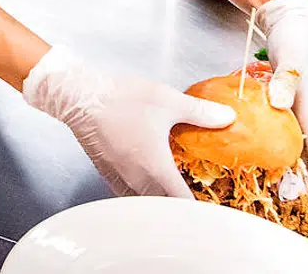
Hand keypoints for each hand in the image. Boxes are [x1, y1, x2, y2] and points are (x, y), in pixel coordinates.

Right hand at [23, 48, 234, 196]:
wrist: (81, 98)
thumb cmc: (122, 100)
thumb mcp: (168, 101)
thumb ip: (200, 112)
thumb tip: (226, 117)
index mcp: (157, 169)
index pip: (183, 204)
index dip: (200, 210)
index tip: (212, 208)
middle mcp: (138, 181)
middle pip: (165, 209)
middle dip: (181, 208)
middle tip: (195, 200)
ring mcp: (120, 179)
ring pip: (145, 204)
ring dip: (160, 202)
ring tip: (172, 192)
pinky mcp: (107, 173)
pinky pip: (128, 195)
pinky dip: (142, 196)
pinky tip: (146, 182)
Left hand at [259, 0, 307, 205]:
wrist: (295, 20)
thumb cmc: (296, 39)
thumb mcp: (289, 56)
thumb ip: (285, 78)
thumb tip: (280, 103)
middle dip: (300, 181)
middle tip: (284, 201)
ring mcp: (302, 109)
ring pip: (297, 145)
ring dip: (289, 164)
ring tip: (272, 183)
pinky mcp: (290, 102)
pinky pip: (287, 130)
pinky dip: (279, 144)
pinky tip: (262, 148)